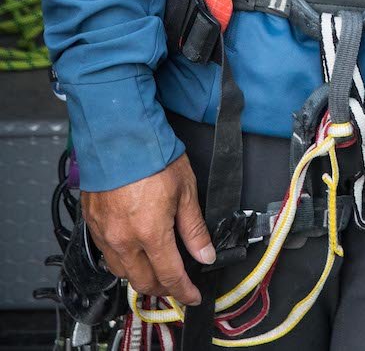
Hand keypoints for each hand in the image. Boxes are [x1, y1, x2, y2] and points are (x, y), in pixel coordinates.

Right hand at [81, 153, 215, 305]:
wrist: (120, 135)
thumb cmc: (153, 156)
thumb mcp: (186, 191)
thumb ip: (194, 229)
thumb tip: (205, 254)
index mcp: (150, 232)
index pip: (170, 275)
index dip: (184, 291)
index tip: (192, 296)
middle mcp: (124, 239)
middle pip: (143, 281)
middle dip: (162, 288)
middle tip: (176, 284)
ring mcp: (105, 233)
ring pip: (122, 272)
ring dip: (140, 276)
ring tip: (155, 269)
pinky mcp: (92, 223)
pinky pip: (106, 255)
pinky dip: (122, 260)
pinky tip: (133, 251)